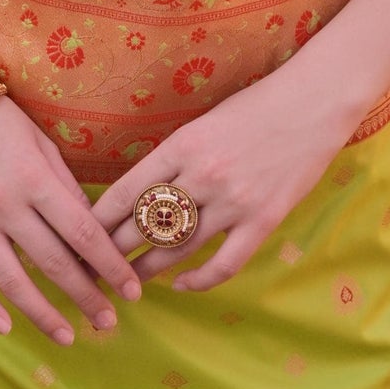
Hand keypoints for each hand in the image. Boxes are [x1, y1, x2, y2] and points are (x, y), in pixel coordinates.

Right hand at [0, 93, 143, 344]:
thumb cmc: (1, 124)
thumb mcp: (43, 146)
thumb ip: (67, 190)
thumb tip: (93, 234)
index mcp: (36, 179)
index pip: (83, 232)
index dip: (110, 266)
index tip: (132, 291)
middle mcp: (6, 205)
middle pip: (54, 263)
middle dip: (86, 297)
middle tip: (109, 323)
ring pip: (12, 281)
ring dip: (43, 314)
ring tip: (68, 337)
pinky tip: (5, 327)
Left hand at [91, 67, 355, 292]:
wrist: (313, 103)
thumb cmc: (255, 106)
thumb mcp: (202, 123)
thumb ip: (174, 158)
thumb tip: (140, 192)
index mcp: (181, 145)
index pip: (125, 193)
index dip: (97, 222)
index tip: (76, 238)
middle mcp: (202, 175)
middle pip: (144, 225)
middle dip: (112, 252)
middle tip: (91, 271)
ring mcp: (233, 201)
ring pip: (178, 249)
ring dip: (147, 270)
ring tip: (127, 284)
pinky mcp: (263, 220)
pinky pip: (223, 264)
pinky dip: (198, 281)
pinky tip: (181, 285)